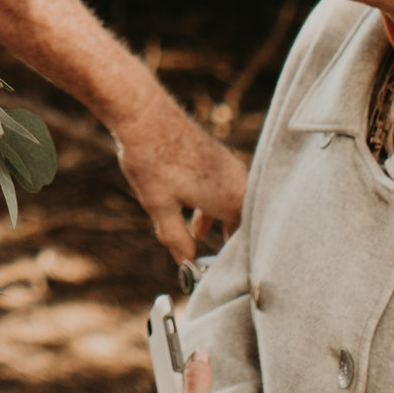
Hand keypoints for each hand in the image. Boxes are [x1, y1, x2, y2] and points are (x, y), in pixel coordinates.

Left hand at [114, 104, 249, 261]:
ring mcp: (230, 167)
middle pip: (247, 223)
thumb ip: (176, 240)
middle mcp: (239, 181)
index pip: (248, 239)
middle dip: (234, 246)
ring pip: (237, 206)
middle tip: (220, 270)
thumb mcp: (161, 209)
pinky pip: (227, 192)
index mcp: (233, 197)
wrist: (145, 115)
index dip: (238, 261)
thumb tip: (186, 264)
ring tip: (208, 250)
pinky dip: (216, 211)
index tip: (227, 277)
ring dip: (224, 228)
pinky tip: (197, 224)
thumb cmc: (154, 161)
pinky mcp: (218, 158)